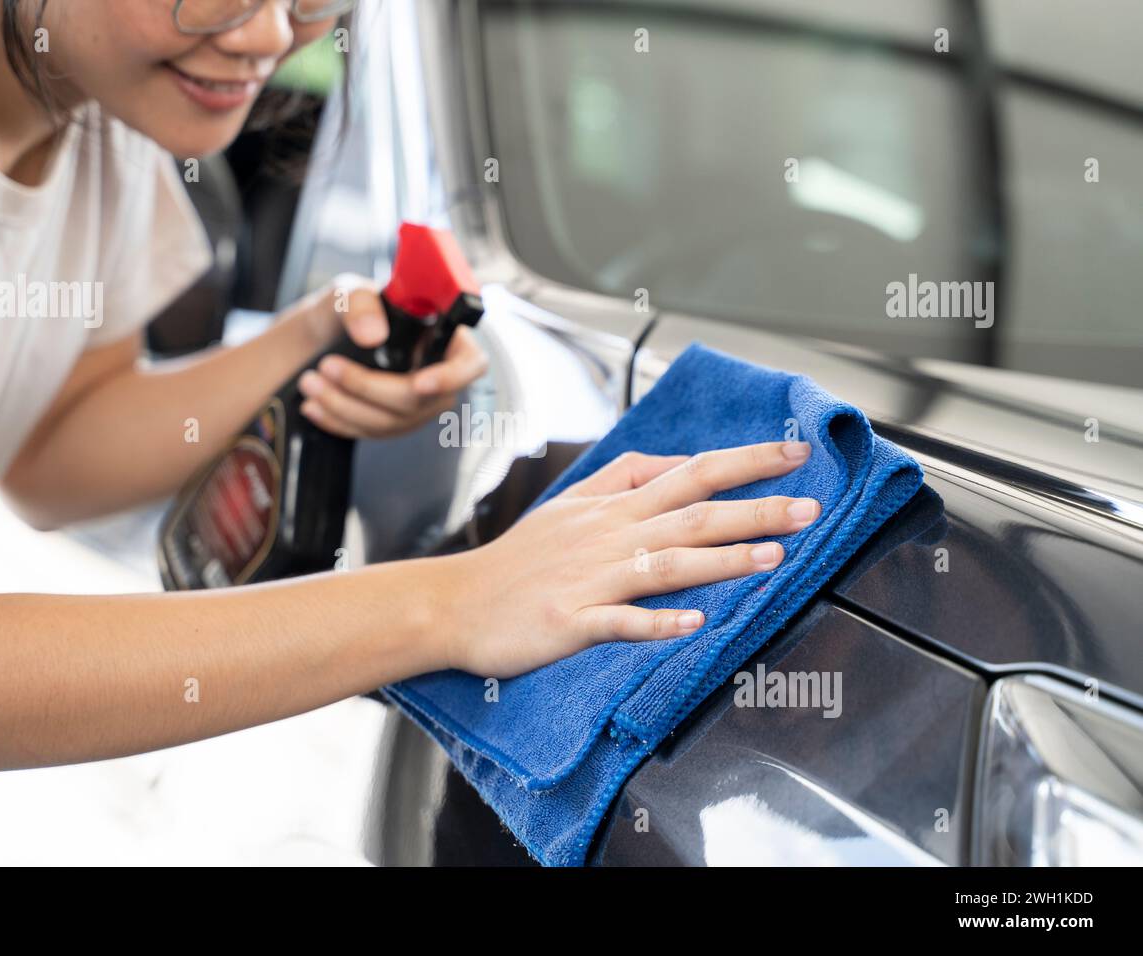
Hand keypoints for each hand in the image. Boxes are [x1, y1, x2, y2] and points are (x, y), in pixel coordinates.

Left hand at [297, 275, 488, 438]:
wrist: (324, 337)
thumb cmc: (350, 310)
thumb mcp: (350, 293)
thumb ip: (360, 304)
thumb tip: (373, 335)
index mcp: (444, 335)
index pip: (471, 363)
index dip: (451, 378)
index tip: (419, 384)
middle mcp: (438, 374)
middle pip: (419, 399)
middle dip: (367, 388)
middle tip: (327, 367)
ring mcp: (418, 404)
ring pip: (390, 421)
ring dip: (344, 405)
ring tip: (309, 382)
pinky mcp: (394, 423)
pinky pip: (371, 432)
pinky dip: (338, 421)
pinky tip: (313, 406)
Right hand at [440, 442, 820, 676]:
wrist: (456, 602)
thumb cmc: (517, 558)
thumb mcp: (569, 503)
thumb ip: (623, 477)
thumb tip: (677, 462)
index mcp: (611, 508)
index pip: (689, 472)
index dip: (744, 462)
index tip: (793, 452)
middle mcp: (608, 537)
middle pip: (690, 514)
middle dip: (754, 508)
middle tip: (808, 508)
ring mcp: (590, 580)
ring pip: (665, 563)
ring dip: (721, 560)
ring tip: (773, 558)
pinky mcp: (570, 621)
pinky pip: (619, 621)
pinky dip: (657, 622)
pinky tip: (695, 623)